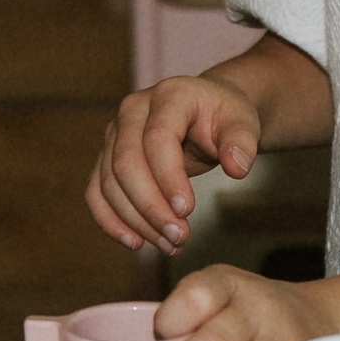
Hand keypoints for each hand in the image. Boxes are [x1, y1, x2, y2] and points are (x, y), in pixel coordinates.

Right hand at [88, 73, 260, 251]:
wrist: (206, 112)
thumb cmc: (224, 117)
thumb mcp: (243, 123)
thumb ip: (242, 142)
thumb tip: (237, 168)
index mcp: (168, 95)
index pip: (157, 138)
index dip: (169, 177)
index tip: (188, 211)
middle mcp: (133, 110)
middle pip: (127, 163)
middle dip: (151, 206)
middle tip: (180, 237)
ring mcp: (115, 133)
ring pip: (110, 182)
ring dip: (137, 220)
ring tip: (170, 245)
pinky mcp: (106, 157)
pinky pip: (97, 192)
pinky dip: (111, 221)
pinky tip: (136, 242)